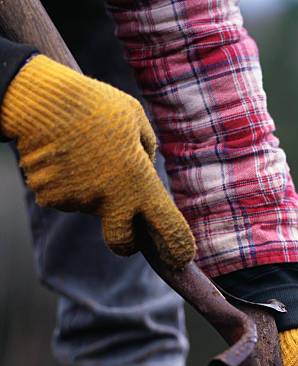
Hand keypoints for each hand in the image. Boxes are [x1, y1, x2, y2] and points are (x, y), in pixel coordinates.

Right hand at [0, 55, 194, 267]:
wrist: (41, 100)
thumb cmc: (96, 106)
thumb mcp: (135, 121)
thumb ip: (146, 152)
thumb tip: (146, 171)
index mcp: (140, 183)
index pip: (168, 228)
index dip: (177, 248)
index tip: (181, 259)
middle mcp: (111, 200)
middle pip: (122, 244)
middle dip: (125, 241)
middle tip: (125, 224)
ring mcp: (80, 202)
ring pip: (90, 207)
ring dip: (90, 190)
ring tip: (82, 154)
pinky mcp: (51, 198)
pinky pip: (65, 196)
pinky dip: (65, 182)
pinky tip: (63, 156)